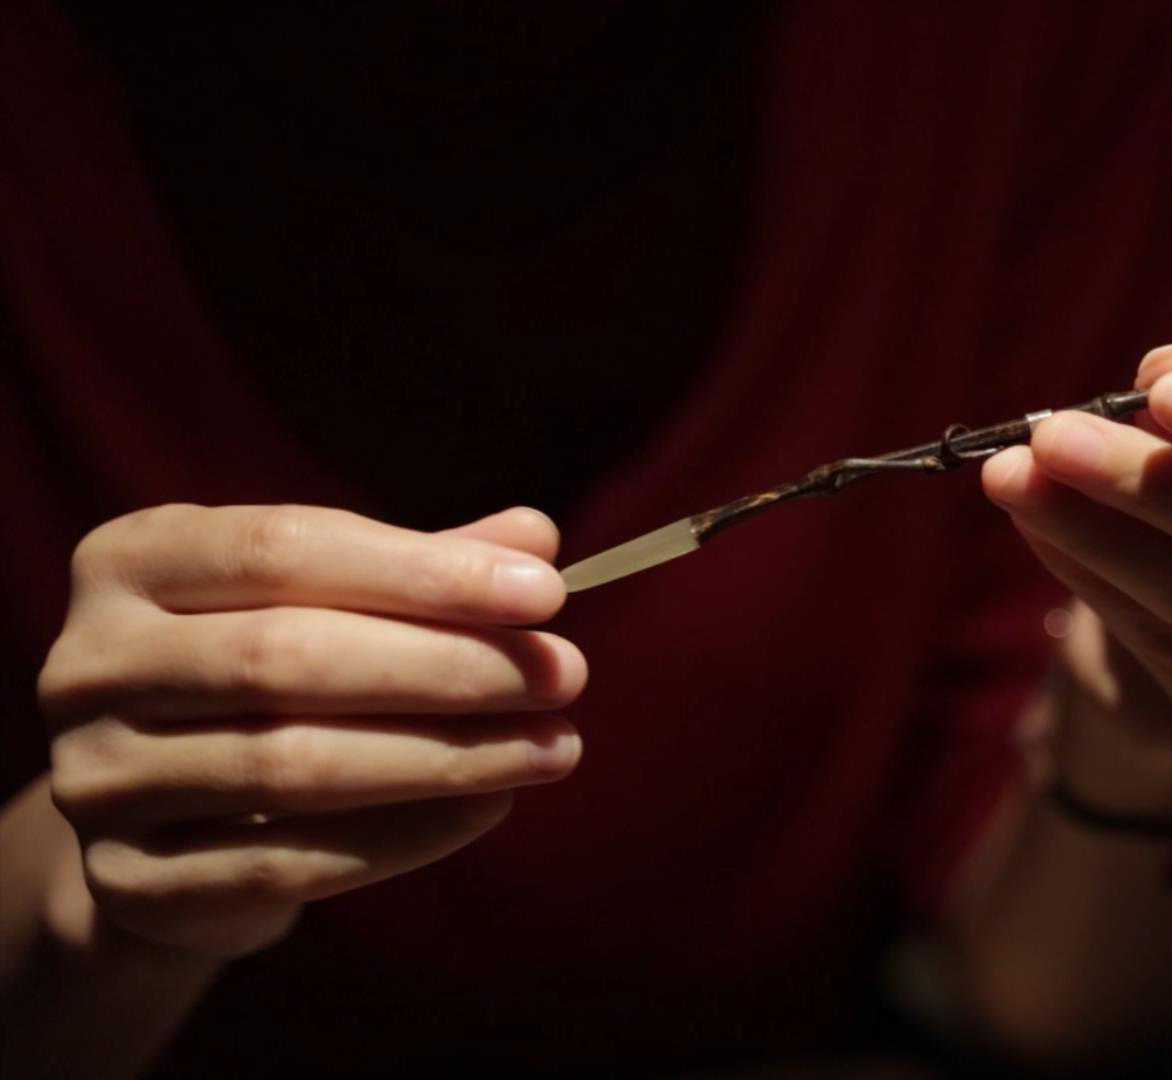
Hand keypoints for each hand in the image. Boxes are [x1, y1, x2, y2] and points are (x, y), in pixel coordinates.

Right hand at [36, 505, 585, 956]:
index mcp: (132, 560)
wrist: (170, 812)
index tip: (547, 592)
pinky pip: (289, 862)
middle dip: (449, 667)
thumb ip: (424, 568)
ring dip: (447, 757)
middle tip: (566, 675)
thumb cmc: (269, 670)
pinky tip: (494, 806)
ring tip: (555, 747)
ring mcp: (97, 779)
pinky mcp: (130, 881)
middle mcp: (88, 663)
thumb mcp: (331, 598)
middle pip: (288, 659)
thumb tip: (535, 538)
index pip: (285, 549)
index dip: (423, 572)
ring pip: (292, 766)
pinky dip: (408, 835)